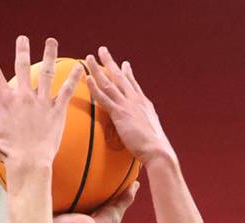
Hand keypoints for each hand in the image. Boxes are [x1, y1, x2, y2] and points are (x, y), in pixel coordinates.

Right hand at [0, 36, 81, 169]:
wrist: (29, 163)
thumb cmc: (6, 151)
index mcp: (6, 101)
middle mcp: (24, 97)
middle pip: (22, 66)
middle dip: (21, 50)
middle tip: (22, 38)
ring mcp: (42, 102)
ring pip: (46, 72)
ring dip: (49, 54)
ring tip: (51, 41)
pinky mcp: (57, 111)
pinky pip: (67, 90)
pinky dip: (74, 78)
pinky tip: (80, 67)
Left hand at [85, 47, 176, 166]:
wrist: (157, 150)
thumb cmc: (154, 149)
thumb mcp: (151, 134)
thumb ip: (145, 129)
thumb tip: (146, 135)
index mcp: (144, 104)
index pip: (134, 85)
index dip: (128, 73)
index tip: (124, 64)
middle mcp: (136, 100)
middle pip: (120, 77)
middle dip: (110, 63)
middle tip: (102, 50)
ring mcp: (127, 105)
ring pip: (109, 83)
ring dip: (97, 69)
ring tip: (89, 58)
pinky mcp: (120, 113)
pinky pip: (104, 97)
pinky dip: (95, 87)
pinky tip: (87, 79)